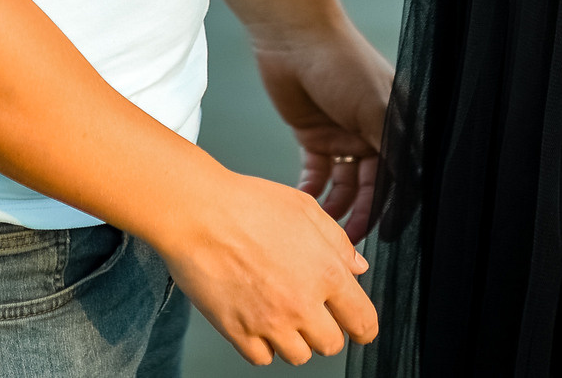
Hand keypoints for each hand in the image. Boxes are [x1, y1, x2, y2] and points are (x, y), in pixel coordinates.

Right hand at [157, 167, 379, 365]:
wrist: (197, 213)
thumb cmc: (247, 204)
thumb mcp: (305, 209)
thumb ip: (338, 241)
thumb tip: (357, 267)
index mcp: (326, 272)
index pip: (362, 320)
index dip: (364, 327)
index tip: (359, 329)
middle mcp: (301, 303)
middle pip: (331, 344)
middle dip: (325, 330)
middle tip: (310, 311)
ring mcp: (269, 322)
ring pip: (298, 356)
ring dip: (293, 339)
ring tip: (278, 311)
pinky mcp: (238, 332)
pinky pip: (262, 358)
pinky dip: (261, 344)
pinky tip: (255, 318)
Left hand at [253, 24, 392, 240]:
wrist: (293, 37)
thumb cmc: (343, 63)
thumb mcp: (375, 107)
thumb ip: (392, 148)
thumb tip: (413, 186)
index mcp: (396, 125)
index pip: (403, 175)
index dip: (397, 206)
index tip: (387, 233)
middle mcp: (373, 133)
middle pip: (373, 185)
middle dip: (364, 213)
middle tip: (350, 240)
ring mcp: (343, 136)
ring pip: (345, 183)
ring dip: (338, 206)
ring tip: (326, 227)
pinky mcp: (313, 135)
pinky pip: (317, 172)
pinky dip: (312, 189)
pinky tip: (305, 202)